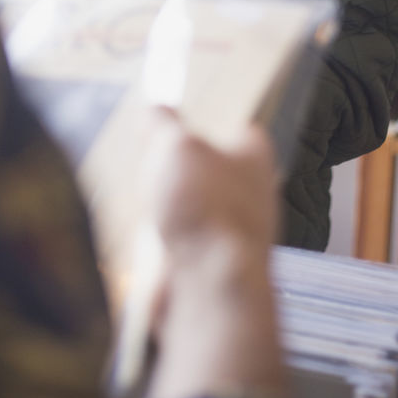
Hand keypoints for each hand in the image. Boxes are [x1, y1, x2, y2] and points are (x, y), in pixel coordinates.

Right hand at [140, 109, 286, 397]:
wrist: (209, 288)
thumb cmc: (206, 210)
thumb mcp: (175, 146)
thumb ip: (163, 123)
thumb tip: (155, 109)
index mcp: (253, 154)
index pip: (234, 124)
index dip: (204, 117)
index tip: (174, 115)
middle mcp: (251, 191)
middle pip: (206, 165)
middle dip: (174, 164)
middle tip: (150, 156)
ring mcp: (232, 229)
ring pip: (190, 203)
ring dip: (163, 202)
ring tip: (145, 197)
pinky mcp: (210, 261)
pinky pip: (179, 238)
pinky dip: (160, 236)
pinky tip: (146, 233)